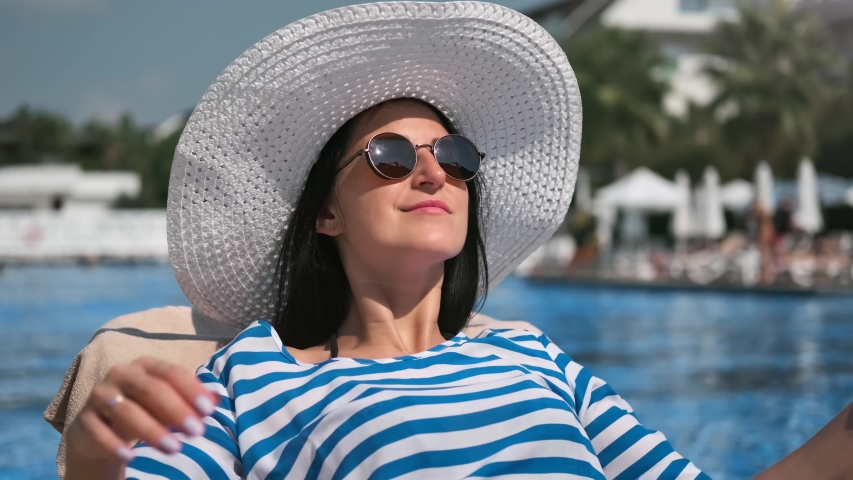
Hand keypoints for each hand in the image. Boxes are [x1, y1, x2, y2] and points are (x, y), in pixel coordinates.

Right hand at [66, 356, 219, 463]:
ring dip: (152, 430)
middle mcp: (122, 374)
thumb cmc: (144, 408)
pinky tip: (131, 456)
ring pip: (126, 410)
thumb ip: (192, 399)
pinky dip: (114, 444)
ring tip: (174, 449)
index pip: (171, 373)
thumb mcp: (169, 402)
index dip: (191, 390)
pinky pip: (98, 430)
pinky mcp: (83, 419)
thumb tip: (217, 399)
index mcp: (146, 365)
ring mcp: (100, 395)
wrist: (100, 427)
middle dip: (176, 411)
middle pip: (151, 389)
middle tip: (197, 432)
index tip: (209, 411)